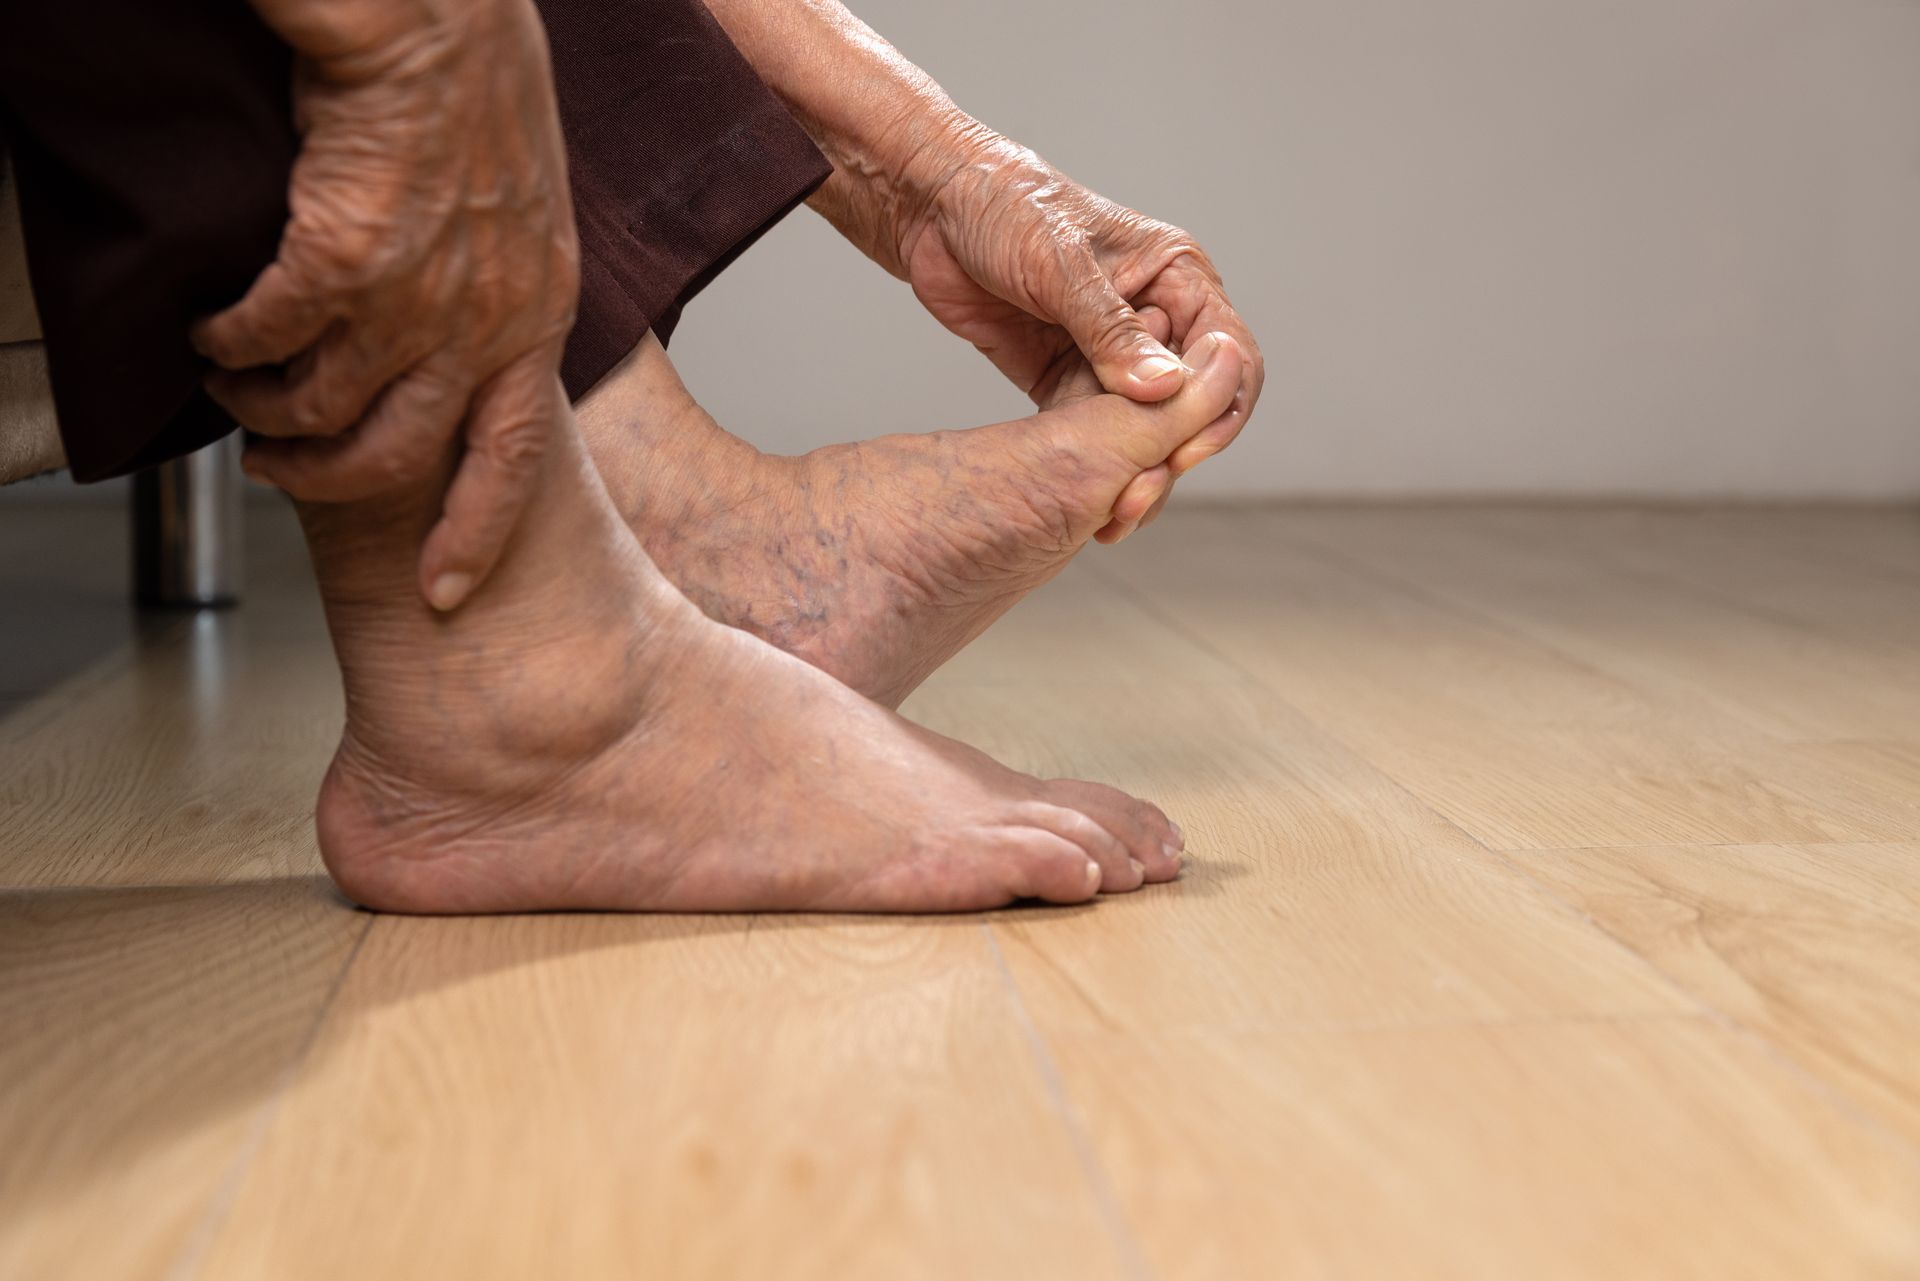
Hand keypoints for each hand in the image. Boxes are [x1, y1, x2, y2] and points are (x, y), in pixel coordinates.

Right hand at [191, 0, 578, 610]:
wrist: (437, 23)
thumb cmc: (481, 97)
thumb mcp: (531, 217)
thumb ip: (503, 291)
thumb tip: (464, 344)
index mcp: (539, 318)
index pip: (515, 460)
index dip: (475, 533)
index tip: (445, 592)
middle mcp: (483, 324)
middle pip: (398, 457)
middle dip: (327, 479)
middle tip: (281, 468)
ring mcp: (412, 299)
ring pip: (319, 406)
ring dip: (262, 406)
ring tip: (234, 383)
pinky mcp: (338, 261)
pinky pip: (265, 339)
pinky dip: (229, 344)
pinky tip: (214, 328)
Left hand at [899, 127, 1263, 538]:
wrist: (932, 209)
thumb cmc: (1005, 206)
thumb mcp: (1062, 264)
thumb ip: (1111, 330)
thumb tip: (1165, 390)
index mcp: (1178, 277)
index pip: (1231, 354)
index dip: (1219, 408)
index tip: (1184, 449)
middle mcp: (1155, 318)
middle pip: (1193, 403)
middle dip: (1173, 452)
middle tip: (1135, 497)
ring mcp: (1111, 354)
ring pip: (1146, 428)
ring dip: (1134, 470)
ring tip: (1110, 515)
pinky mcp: (1067, 380)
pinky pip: (1096, 433)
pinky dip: (1095, 466)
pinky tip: (1083, 502)